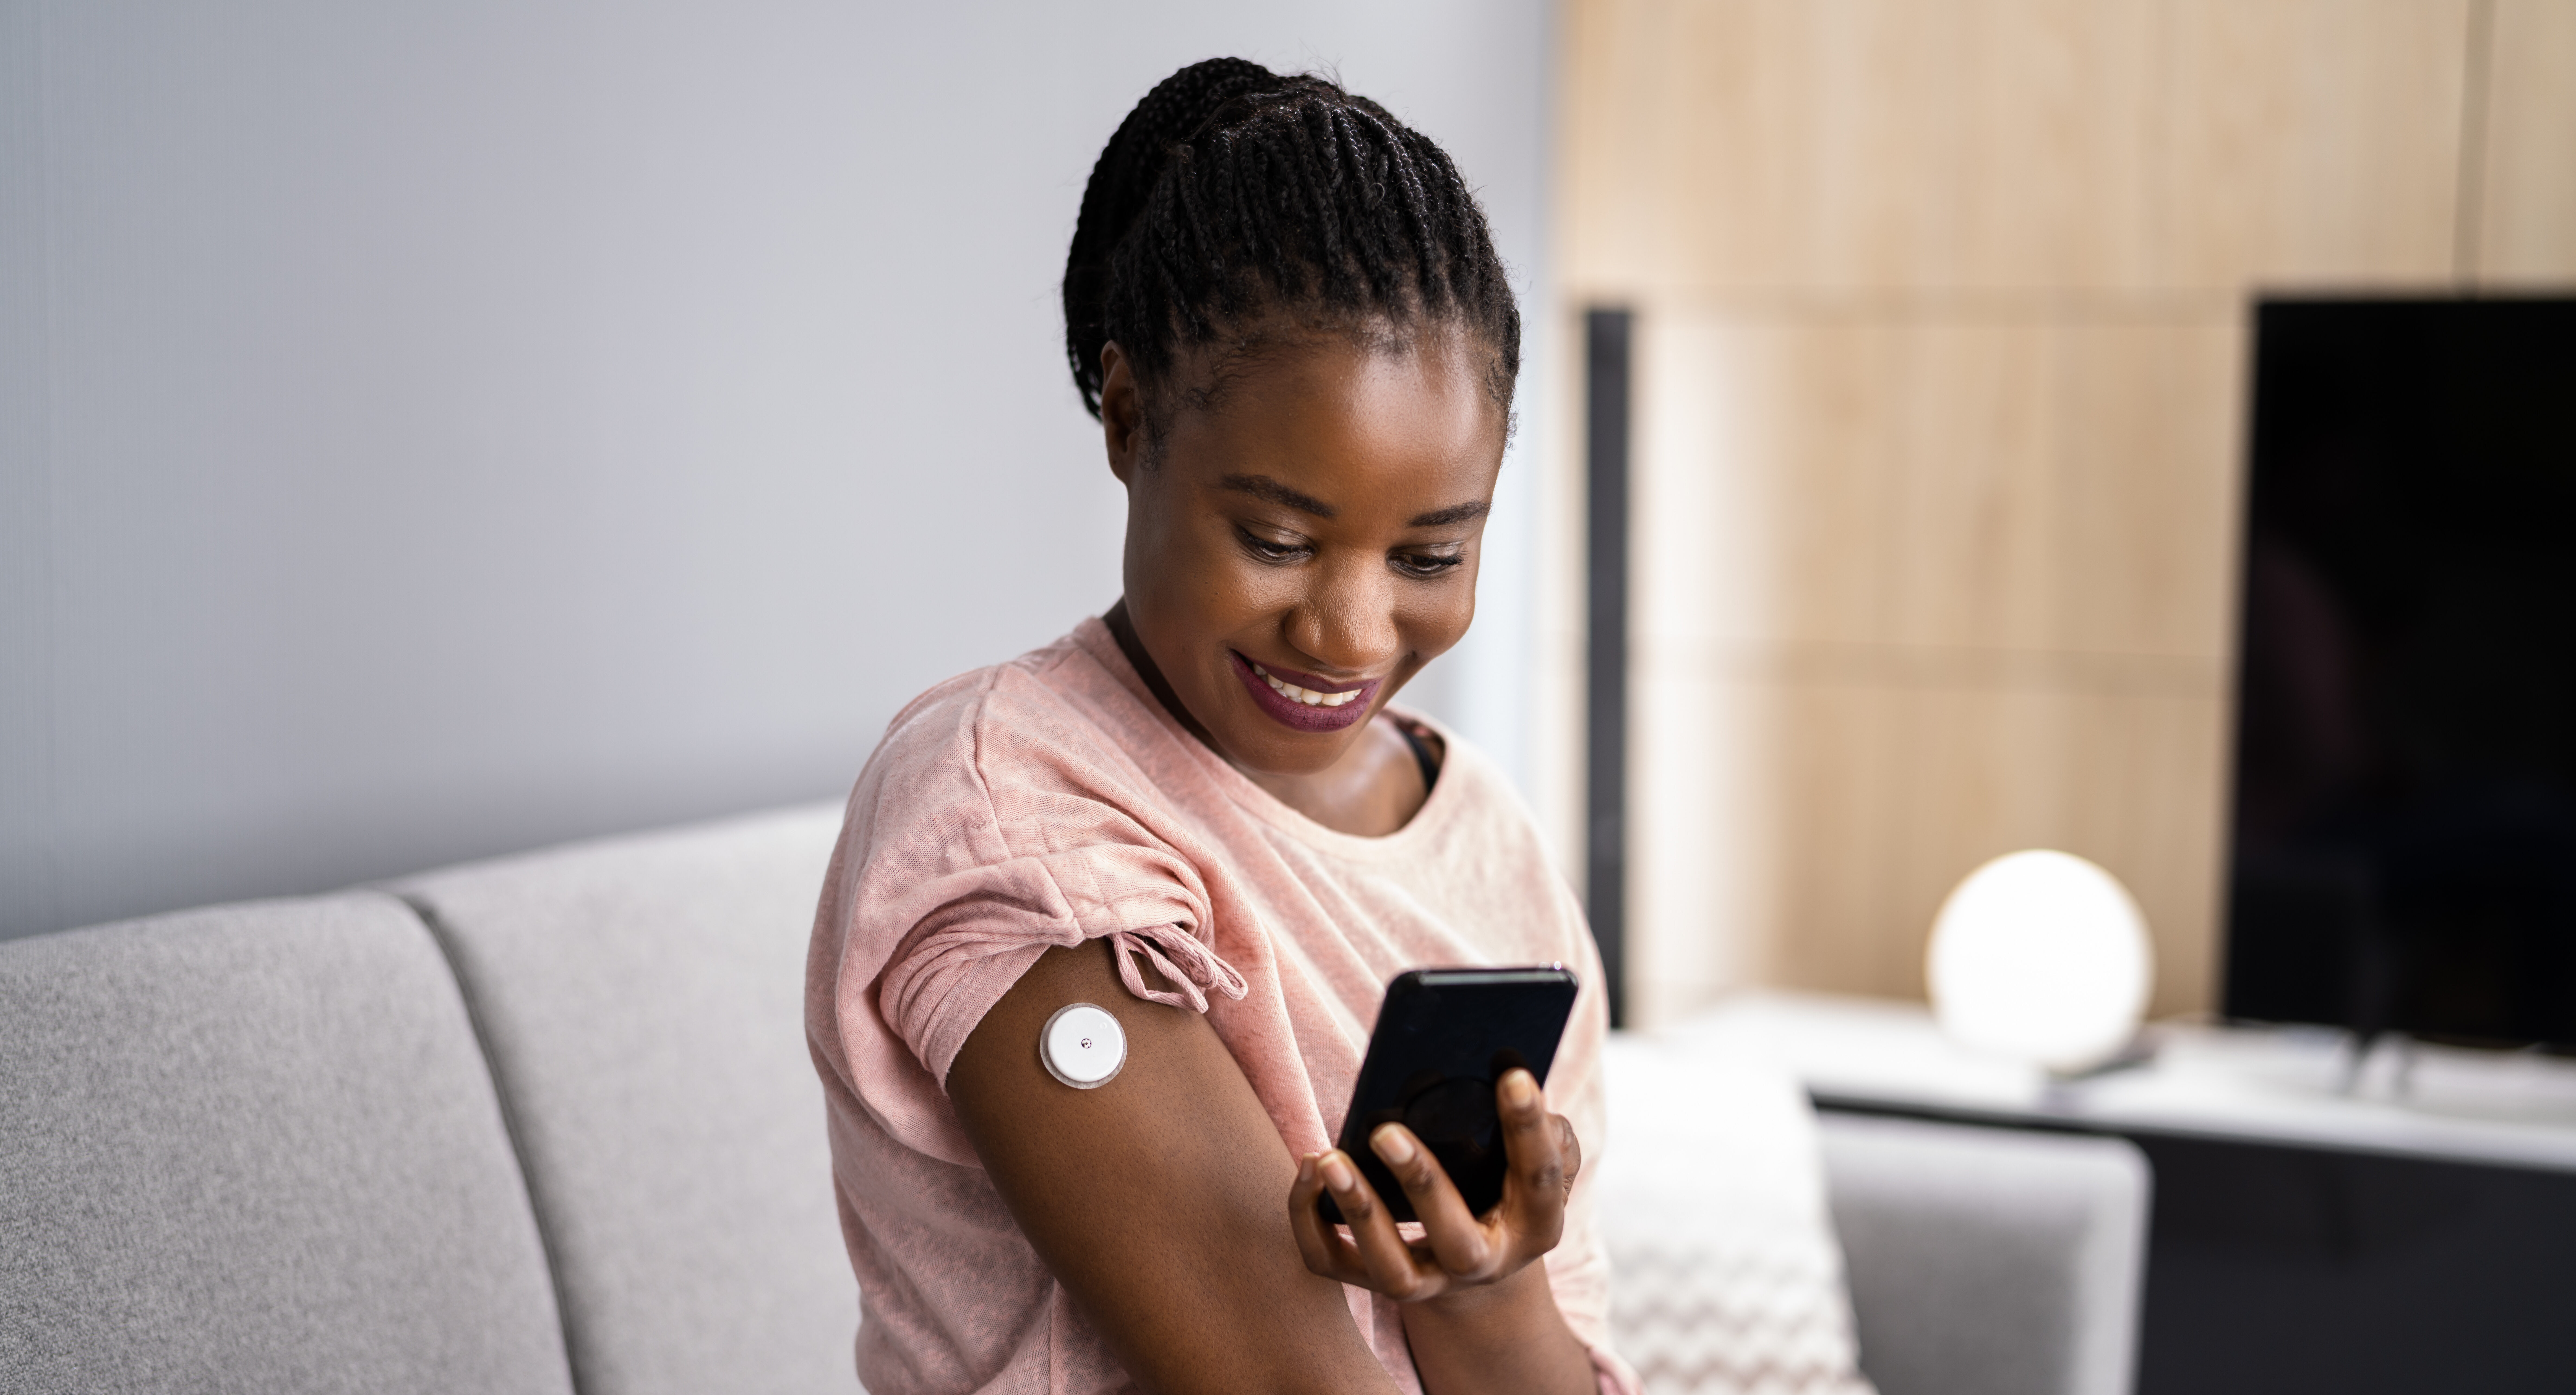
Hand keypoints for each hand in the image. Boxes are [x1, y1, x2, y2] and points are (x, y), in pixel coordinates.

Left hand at [1286, 1068, 1582, 1303]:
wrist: (1478, 1254)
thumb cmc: (1508, 1186)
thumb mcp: (1535, 1161)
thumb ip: (1543, 1128)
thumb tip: (1510, 1076)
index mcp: (1535, 1227)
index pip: (1539, 1179)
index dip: (1529, 1129)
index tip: (1513, 1075)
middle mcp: (1482, 1264)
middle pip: (1457, 1242)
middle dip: (1422, 1184)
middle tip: (1386, 1131)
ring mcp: (1428, 1281)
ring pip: (1391, 1268)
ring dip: (1358, 1210)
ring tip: (1328, 1157)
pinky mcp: (1372, 1280)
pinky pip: (1331, 1262)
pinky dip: (1309, 1219)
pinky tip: (1308, 1167)